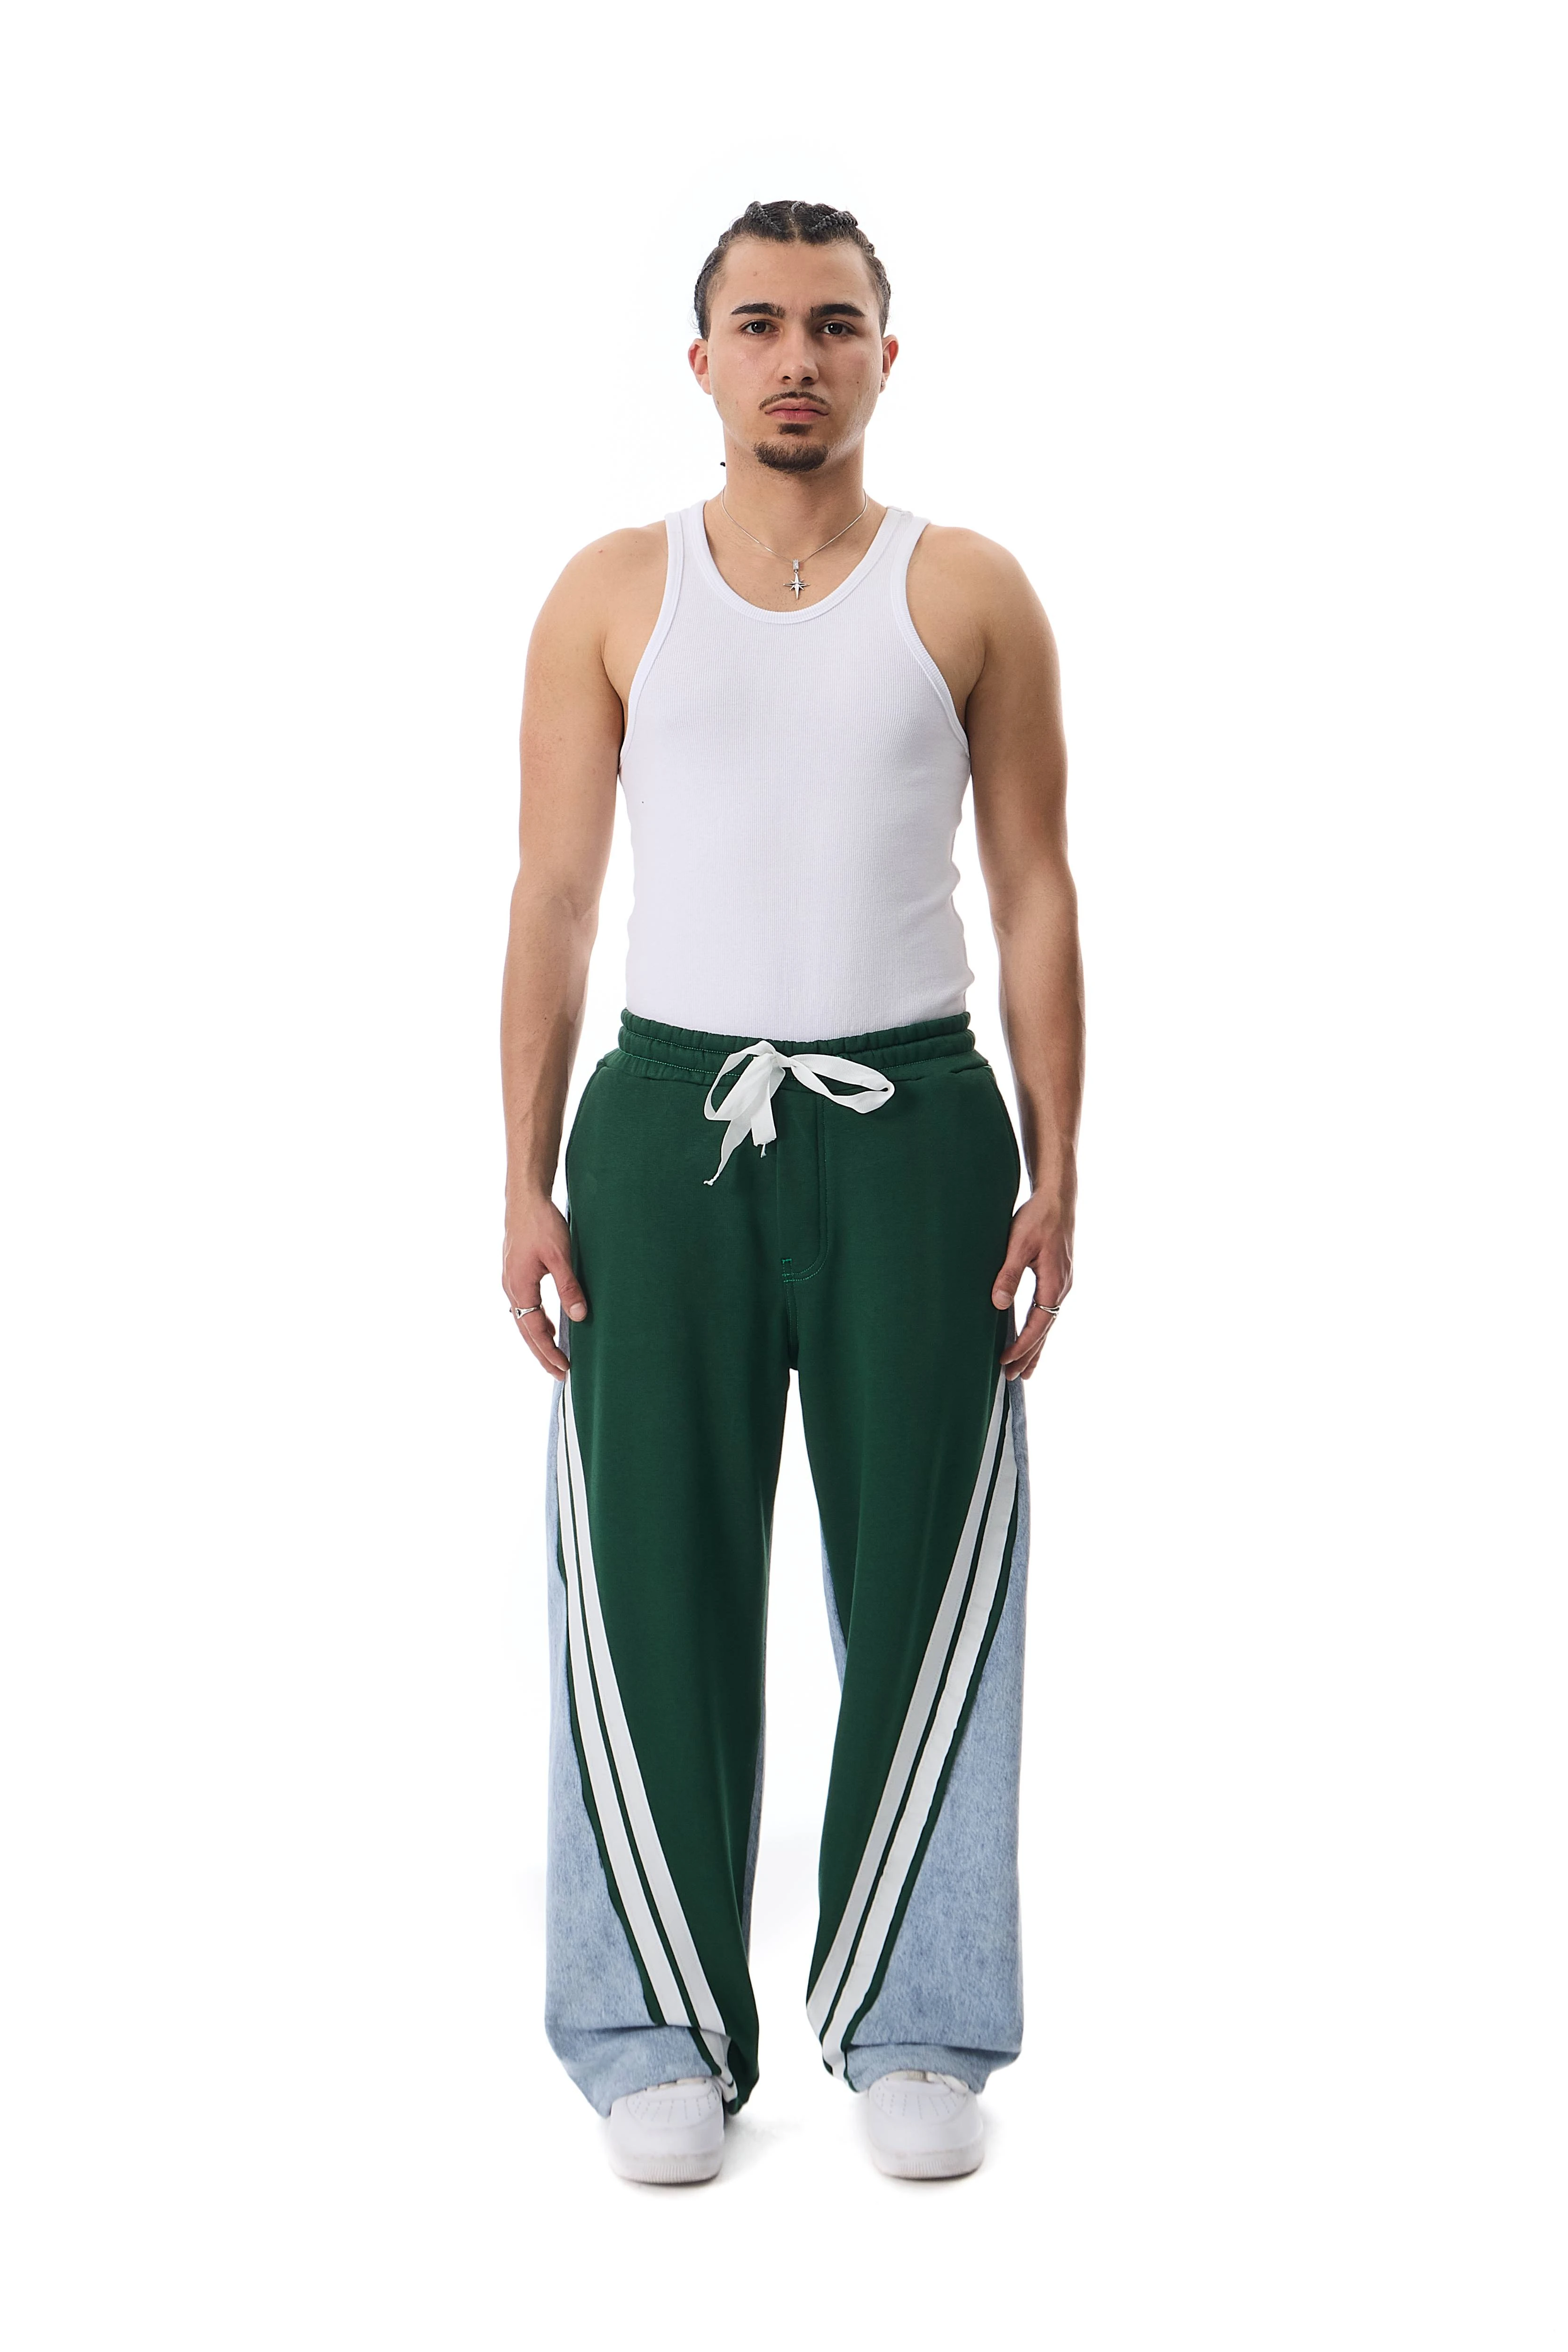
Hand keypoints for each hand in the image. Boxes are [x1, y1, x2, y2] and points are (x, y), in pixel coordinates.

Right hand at [503, 1196, 588, 1380]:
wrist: (525, 1197)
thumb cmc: (541, 1222)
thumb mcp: (560, 1255)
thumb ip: (569, 1287)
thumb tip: (580, 1317)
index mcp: (519, 1287)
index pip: (535, 1330)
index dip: (550, 1352)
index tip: (564, 1369)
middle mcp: (511, 1288)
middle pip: (526, 1331)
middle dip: (543, 1354)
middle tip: (559, 1374)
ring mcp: (511, 1280)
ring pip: (524, 1319)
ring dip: (538, 1339)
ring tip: (553, 1356)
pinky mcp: (516, 1273)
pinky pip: (525, 1306)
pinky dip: (535, 1321)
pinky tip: (548, 1325)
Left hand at [991, 1196, 1072, 1381]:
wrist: (1057, 1197)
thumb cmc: (1038, 1218)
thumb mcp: (1018, 1244)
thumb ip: (1009, 1275)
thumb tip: (999, 1305)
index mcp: (1054, 1284)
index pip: (1037, 1326)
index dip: (1021, 1346)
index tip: (1005, 1362)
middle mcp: (1062, 1288)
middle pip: (1045, 1331)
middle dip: (1030, 1355)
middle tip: (1014, 1378)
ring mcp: (1063, 1283)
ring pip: (1048, 1323)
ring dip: (1036, 1345)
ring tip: (1026, 1369)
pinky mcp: (1058, 1276)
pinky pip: (1048, 1310)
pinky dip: (1040, 1328)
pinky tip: (1033, 1333)